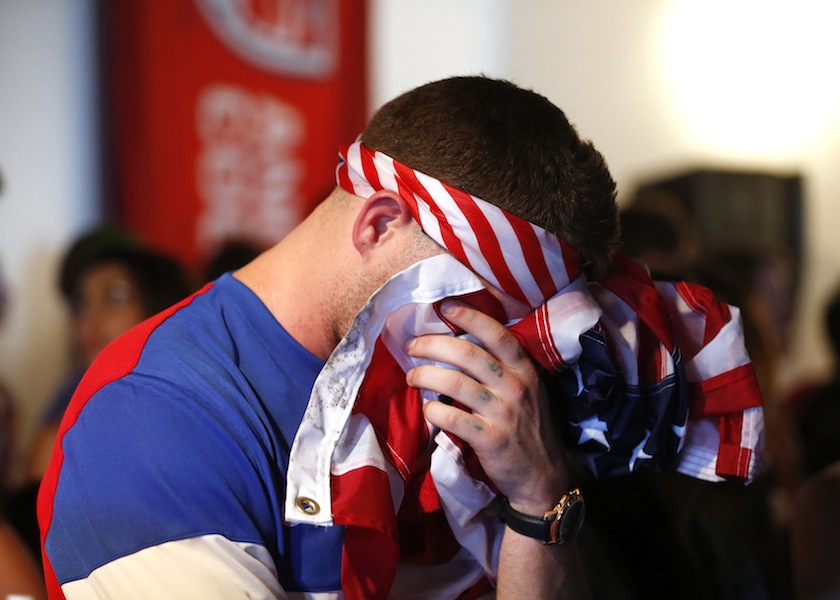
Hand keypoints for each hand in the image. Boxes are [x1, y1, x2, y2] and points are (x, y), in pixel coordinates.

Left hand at [405, 299, 567, 511]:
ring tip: (412, 376)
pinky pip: (452, 418)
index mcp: (525, 370)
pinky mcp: (491, 440)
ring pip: (454, 383)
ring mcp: (504, 414)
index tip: (443, 307)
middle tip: (412, 346)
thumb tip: (460, 345)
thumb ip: (503, 369)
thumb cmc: (528, 428)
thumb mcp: (528, 391)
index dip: (468, 316)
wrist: (544, 476)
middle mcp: (516, 387)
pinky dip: (433, 411)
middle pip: (468, 354)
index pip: (496, 333)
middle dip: (432, 345)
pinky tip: (426, 410)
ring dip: (425, 375)